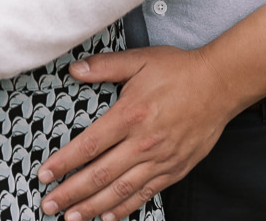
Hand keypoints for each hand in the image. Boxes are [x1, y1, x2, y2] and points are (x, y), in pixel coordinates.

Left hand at [39, 46, 236, 220]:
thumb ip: (105, 66)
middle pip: (100, 175)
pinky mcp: (175, 169)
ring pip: (121, 190)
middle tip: (49, 204)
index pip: (89, 146)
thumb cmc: (180, 70)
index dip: (64, 163)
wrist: (221, 84)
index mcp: (130, 115)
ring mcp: (160, 159)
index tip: (44, 174)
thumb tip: (74, 69)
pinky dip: (126, 208)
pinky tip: (109, 216)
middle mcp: (143, 142)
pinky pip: (145, 193)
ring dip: (93, 207)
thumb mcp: (140, 60)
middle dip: (71, 193)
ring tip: (72, 218)